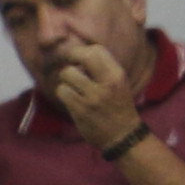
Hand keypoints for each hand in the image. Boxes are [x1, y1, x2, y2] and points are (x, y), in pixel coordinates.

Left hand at [42, 39, 139, 156]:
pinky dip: (64, 93)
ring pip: (67, 74)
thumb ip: (103, 68)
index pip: (97, 50)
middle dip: (70, 58)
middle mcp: (107, 83)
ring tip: (74, 87)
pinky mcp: (80, 109)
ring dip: (66, 80)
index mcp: (118, 75)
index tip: (78, 59)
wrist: (122, 135)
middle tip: (71, 67)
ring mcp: (93, 97)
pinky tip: (72, 99)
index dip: (82, 51)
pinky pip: (62, 91)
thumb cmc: (118, 106)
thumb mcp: (119, 83)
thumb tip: (79, 52)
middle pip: (81, 56)